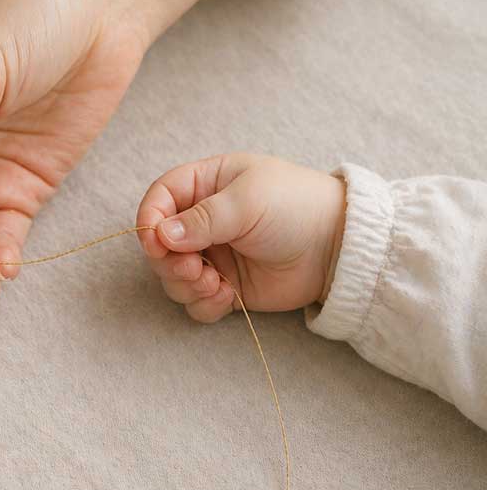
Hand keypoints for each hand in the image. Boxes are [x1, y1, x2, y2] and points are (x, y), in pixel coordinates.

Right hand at [136, 154, 346, 322]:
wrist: (339, 246)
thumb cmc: (295, 206)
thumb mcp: (247, 200)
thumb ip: (202, 218)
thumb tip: (161, 234)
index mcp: (204, 186)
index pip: (159, 199)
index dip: (150, 221)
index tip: (155, 243)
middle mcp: (202, 222)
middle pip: (160, 244)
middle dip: (168, 261)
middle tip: (192, 269)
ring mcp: (213, 256)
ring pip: (173, 276)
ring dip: (185, 285)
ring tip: (213, 284)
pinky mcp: (226, 286)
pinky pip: (196, 302)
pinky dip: (203, 303)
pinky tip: (226, 296)